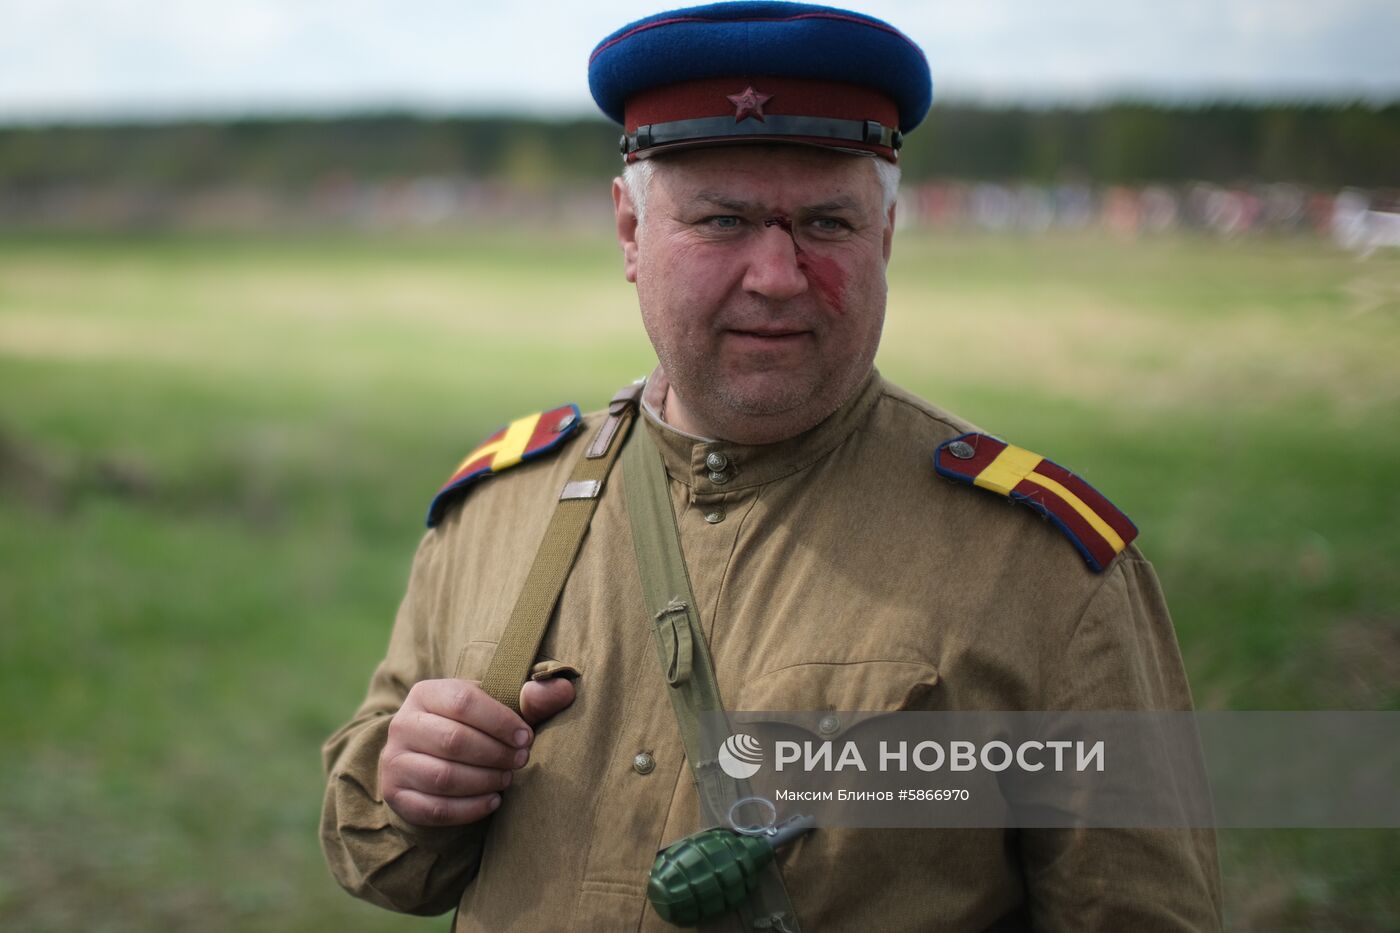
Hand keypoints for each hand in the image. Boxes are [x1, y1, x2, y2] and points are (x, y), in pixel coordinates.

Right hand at [379, 677, 575, 827]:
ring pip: (443, 777)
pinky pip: (435, 809)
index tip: (527, 738)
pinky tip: (493, 802)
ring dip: (484, 781)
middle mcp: (402, 724)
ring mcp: (394, 762)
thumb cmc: (473, 726)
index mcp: (426, 693)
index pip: (463, 701)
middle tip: (521, 761)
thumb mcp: (497, 707)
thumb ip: (531, 699)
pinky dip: (469, 808)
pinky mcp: (396, 795)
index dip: (501, 721)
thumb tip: (565, 690)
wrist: (430, 756)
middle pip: (453, 740)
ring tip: (507, 779)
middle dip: (495, 754)